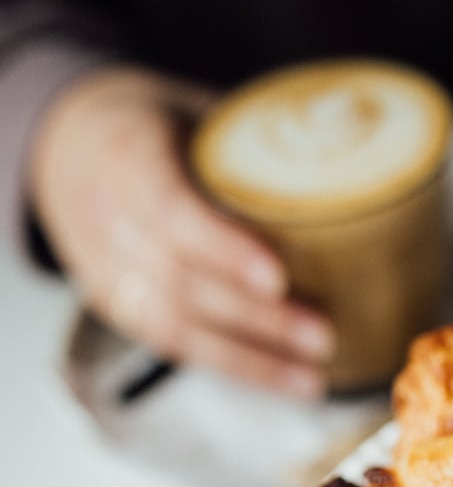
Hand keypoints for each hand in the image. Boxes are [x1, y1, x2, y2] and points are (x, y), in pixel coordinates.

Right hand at [29, 65, 334, 396]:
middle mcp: (110, 217)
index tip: (277, 277)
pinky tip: (279, 379)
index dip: (224, 248)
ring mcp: (107, 268)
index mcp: (131, 155)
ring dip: (249, 358)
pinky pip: (171, 343)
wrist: (65, 143)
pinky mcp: (115, 303)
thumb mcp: (192, 108)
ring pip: (175, 324)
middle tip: (324, 334)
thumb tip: (355, 151)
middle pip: (182, 280)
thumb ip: (255, 136)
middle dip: (256, 319)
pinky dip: (230, 364)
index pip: (172, 209)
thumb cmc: (150, 123)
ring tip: (311, 376)